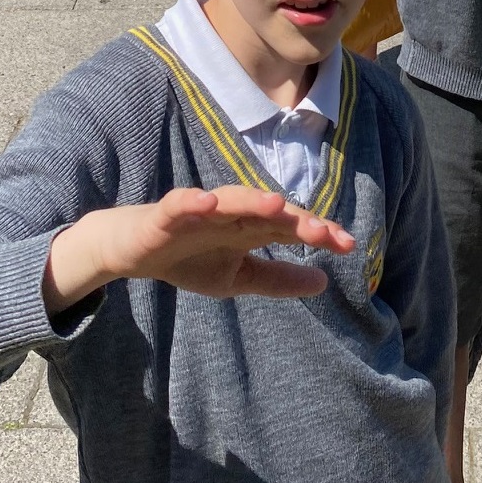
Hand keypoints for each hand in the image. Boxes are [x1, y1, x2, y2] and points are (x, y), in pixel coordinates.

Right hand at [47, 185, 355, 313]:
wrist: (133, 250)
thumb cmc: (190, 257)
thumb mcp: (237, 278)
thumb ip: (278, 278)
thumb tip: (324, 282)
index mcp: (250, 228)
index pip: (291, 227)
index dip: (319, 233)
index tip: (348, 245)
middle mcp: (231, 213)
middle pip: (269, 212)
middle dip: (296, 220)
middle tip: (324, 232)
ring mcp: (200, 210)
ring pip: (231, 200)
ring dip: (253, 201)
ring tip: (276, 206)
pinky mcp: (167, 214)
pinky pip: (181, 203)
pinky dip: (195, 200)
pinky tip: (209, 202)